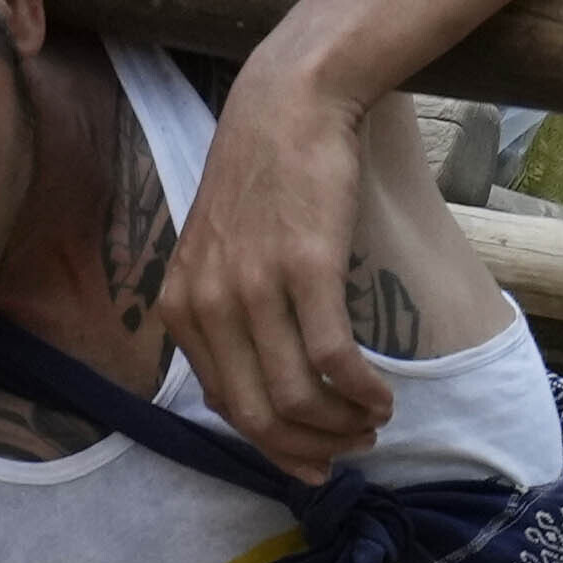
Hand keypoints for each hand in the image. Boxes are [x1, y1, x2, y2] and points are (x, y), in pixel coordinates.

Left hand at [157, 67, 387, 473]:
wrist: (288, 105)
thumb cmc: (261, 178)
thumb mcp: (215, 253)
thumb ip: (221, 317)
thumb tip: (247, 388)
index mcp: (180, 308)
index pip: (226, 406)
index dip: (273, 445)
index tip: (311, 456)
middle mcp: (208, 305)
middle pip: (259, 415)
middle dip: (310, 448)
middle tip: (350, 449)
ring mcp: (254, 289)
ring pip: (298, 398)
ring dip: (343, 426)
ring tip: (374, 421)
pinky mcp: (306, 270)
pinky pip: (334, 361)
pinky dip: (362, 393)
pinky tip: (382, 396)